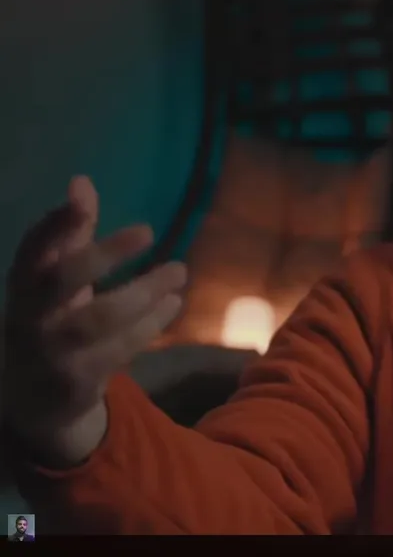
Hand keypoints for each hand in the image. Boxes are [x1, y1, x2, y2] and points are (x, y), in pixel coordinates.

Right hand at [1, 176, 186, 465]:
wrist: (34, 400)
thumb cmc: (53, 320)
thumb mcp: (56, 280)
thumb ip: (71, 233)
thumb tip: (81, 181)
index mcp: (24, 286)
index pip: (31, 249)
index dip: (54, 222)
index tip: (81, 193)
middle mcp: (31, 316)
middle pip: (62, 280)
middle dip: (102, 254)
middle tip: (148, 230)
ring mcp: (52, 350)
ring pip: (97, 318)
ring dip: (143, 292)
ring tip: (178, 270)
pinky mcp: (78, 378)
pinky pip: (118, 349)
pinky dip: (149, 325)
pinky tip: (172, 304)